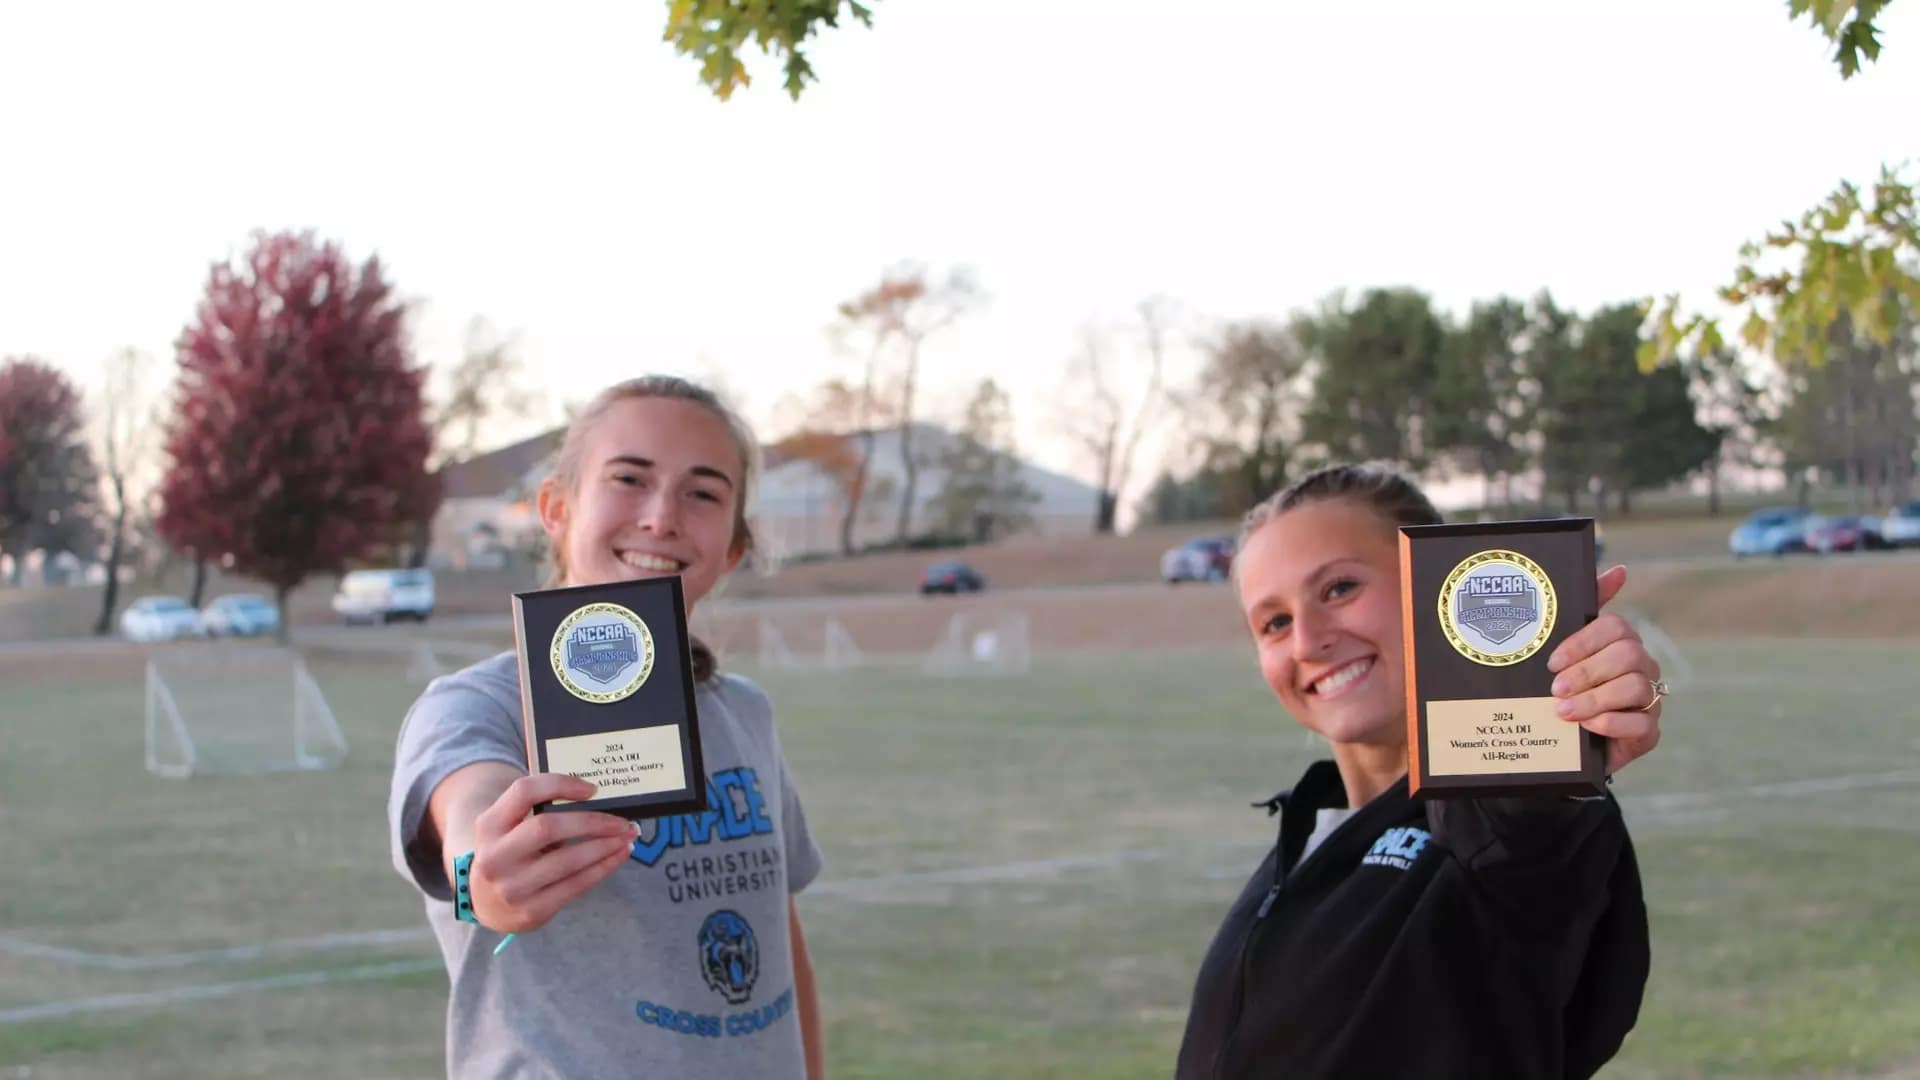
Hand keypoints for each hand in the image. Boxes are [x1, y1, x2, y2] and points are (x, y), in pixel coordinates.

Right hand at [466, 774, 637, 933]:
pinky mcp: (532, 910)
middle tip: (622, 821)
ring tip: (627, 837)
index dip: (559, 785)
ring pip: (568, 860)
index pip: (523, 792)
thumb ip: (536, 810)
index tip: (592, 789)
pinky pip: (576, 885)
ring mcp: (512, 887)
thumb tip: (596, 798)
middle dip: (592, 822)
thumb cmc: (510, 854)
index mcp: (489, 825)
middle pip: (548, 827)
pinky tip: (618, 856)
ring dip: (605, 846)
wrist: (486, 904)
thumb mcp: (508, 828)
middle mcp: (496, 856)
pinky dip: (603, 868)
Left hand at [1545, 565, 1663, 777]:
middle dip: (1587, 672)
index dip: (1583, 643)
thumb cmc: (1565, 690)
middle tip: (1556, 689)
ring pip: (1635, 688)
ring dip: (1594, 700)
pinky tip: (1587, 727)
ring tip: (1564, 711)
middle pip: (1628, 655)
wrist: (1563, 743)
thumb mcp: (1562, 653)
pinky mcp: (1648, 731)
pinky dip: (1611, 724)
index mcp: (1621, 642)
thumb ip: (1585, 609)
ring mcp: (1649, 698)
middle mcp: (1641, 666)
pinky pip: (1641, 723)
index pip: (1615, 627)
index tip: (1553, 662)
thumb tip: (1620, 571)